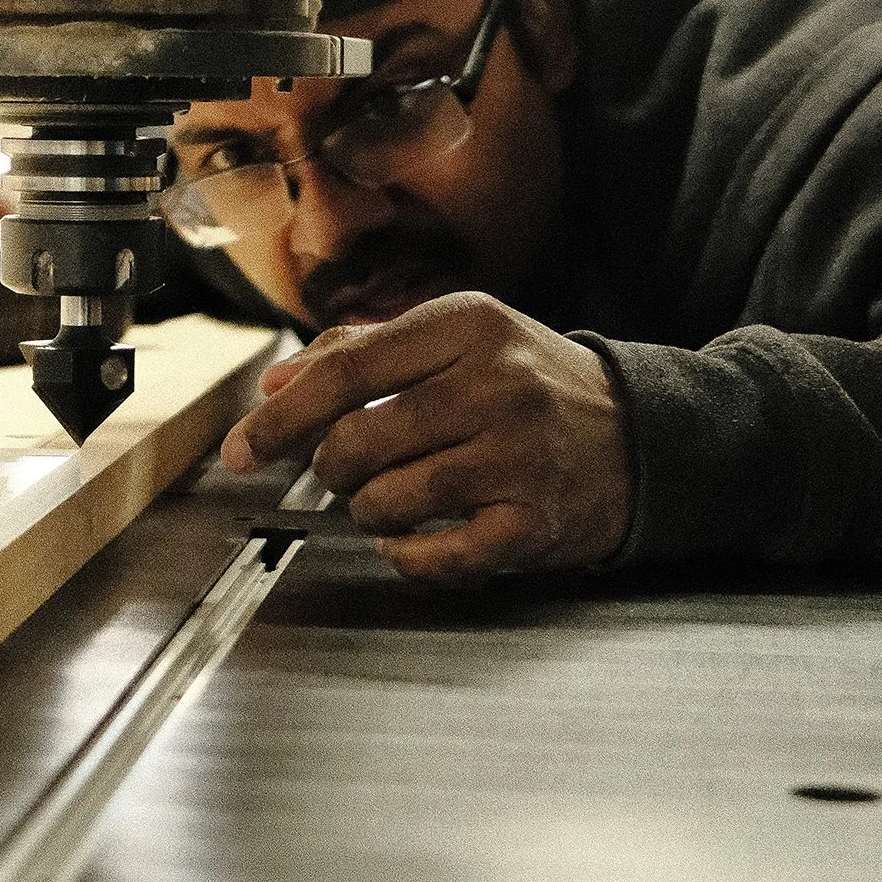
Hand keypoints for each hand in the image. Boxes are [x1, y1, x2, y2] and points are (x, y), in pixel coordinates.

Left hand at [221, 292, 632, 581]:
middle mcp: (493, 384)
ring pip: (385, 502)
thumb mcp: (456, 338)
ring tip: (397, 495)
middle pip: (355, 442)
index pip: (344, 371)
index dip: (279, 417)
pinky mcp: (533, 522)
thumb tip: (276, 383)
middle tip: (349, 466)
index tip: (241, 449)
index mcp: (465, 325)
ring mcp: (516, 456)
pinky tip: (419, 535)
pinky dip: (407, 555)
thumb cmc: (530, 382)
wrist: (640, 432)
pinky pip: (433, 555)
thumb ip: (362, 351)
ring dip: (371, 512)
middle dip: (332, 468)